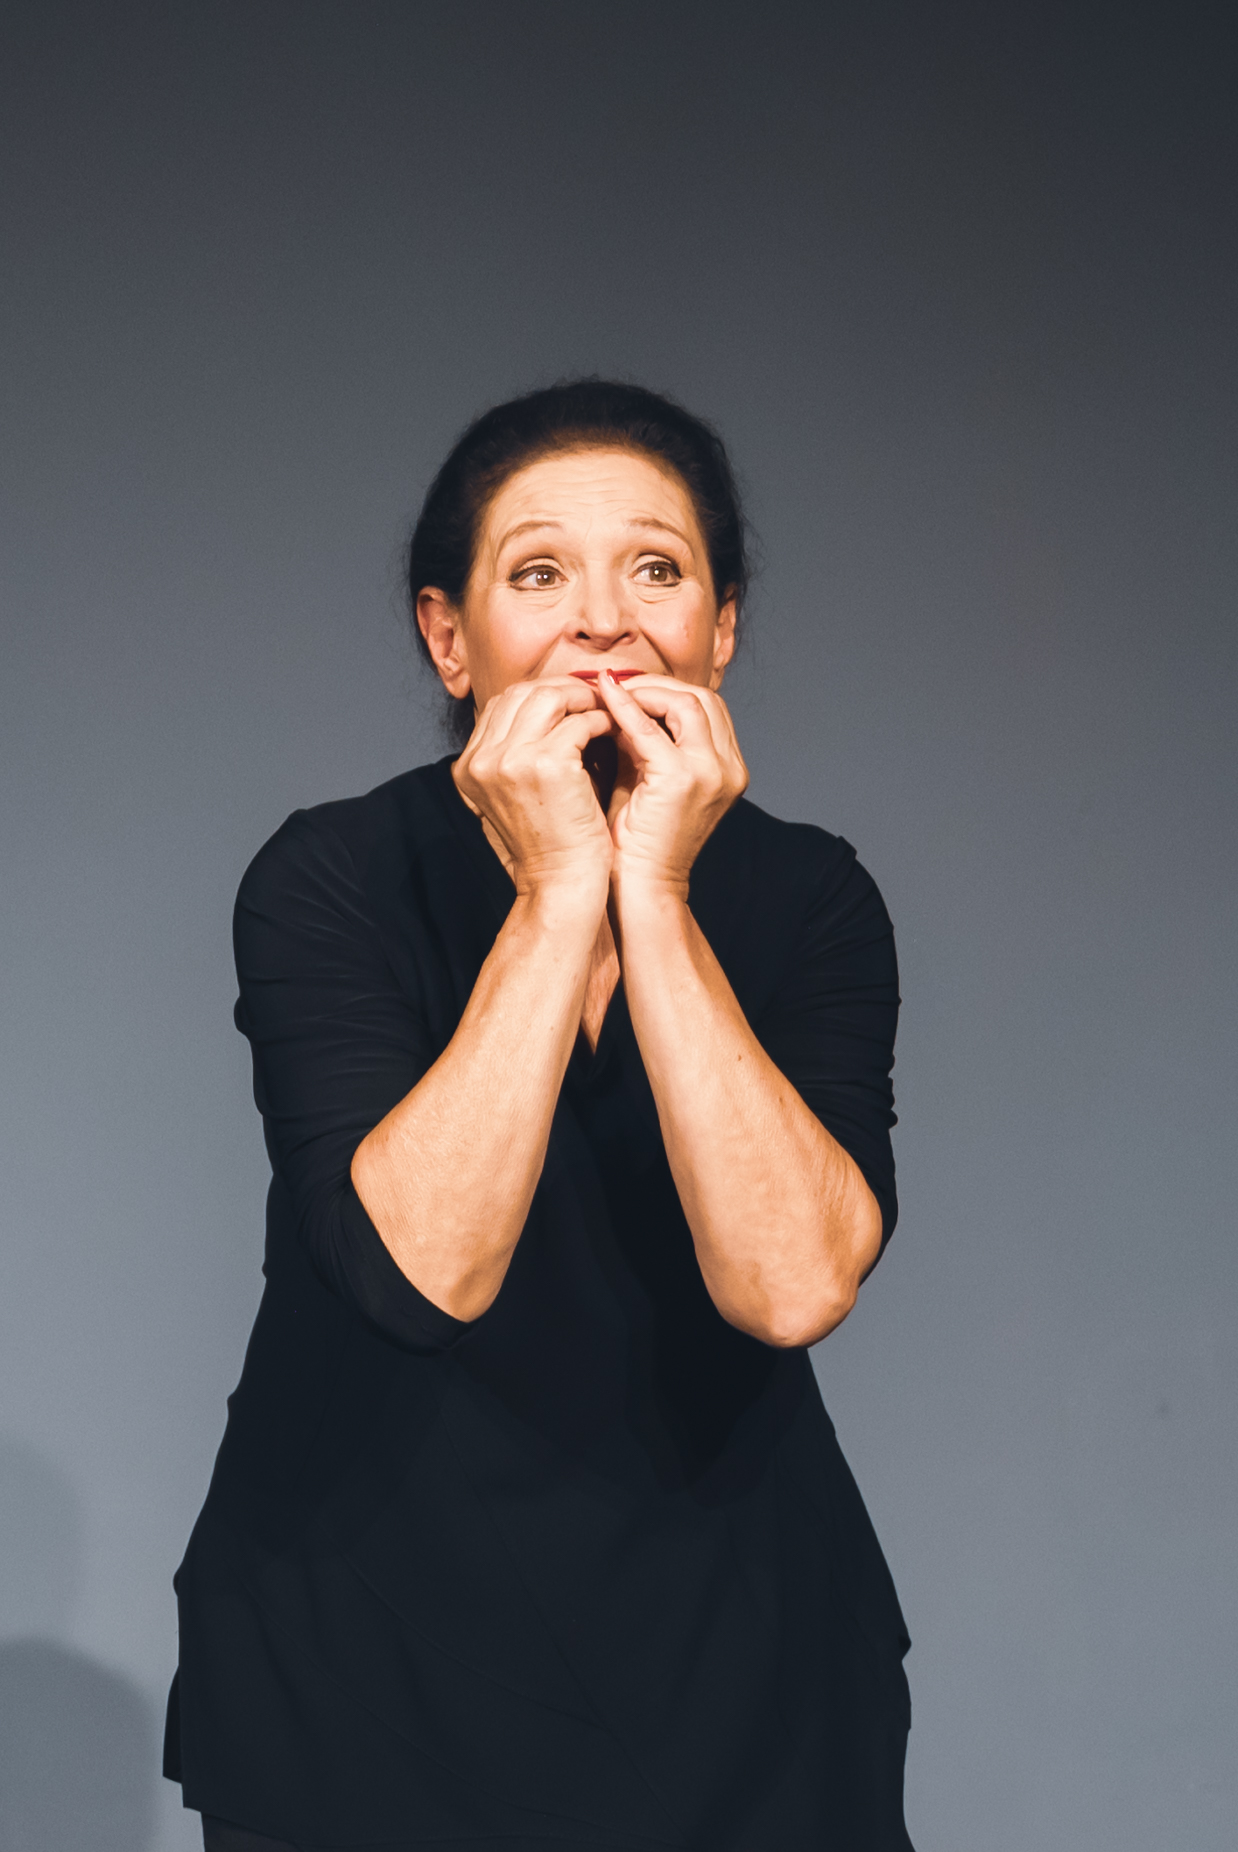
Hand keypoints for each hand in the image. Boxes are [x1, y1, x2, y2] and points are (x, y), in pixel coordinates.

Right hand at [454, 679, 615, 899]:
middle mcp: (481, 761)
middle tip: (593, 696)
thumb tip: (548, 706)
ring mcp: (509, 760)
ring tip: (603, 710)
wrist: (561, 885)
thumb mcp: (516, 794)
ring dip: (581, 698)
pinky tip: (612, 731)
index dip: (539, 695)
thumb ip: (517, 752)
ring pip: (547, 696)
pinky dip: (599, 721)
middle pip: (520, 693)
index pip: (501, 705)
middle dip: (561, 688)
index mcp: (468, 767)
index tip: (569, 700)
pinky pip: (578, 721)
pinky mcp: (545, 764)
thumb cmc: (551, 841)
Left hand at [593, 671, 748, 895]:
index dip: (666, 691)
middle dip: (657, 685)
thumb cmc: (637, 842)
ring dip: (644, 691)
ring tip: (609, 692)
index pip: (706, 709)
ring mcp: (712, 773)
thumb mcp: (646, 779)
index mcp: (728, 769)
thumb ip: (641, 738)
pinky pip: (651, 728)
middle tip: (615, 683)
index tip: (626, 686)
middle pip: (703, 699)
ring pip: (687, 702)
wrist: (641, 888)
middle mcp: (730, 769)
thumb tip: (616, 696)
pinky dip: (625, 708)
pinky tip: (601, 699)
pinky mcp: (683, 779)